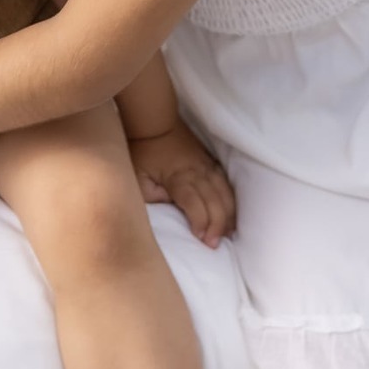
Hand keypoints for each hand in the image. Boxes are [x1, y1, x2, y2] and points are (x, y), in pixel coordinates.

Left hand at [131, 122, 235, 249]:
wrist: (154, 123)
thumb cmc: (143, 151)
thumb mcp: (137, 175)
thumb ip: (151, 196)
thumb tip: (169, 209)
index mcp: (178, 177)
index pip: (194, 203)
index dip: (200, 221)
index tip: (201, 239)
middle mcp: (197, 172)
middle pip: (214, 201)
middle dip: (217, 224)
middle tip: (214, 245)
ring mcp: (207, 166)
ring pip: (225, 193)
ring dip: (228, 214)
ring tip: (228, 234)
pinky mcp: (211, 162)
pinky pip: (226, 183)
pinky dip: (231, 200)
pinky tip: (232, 215)